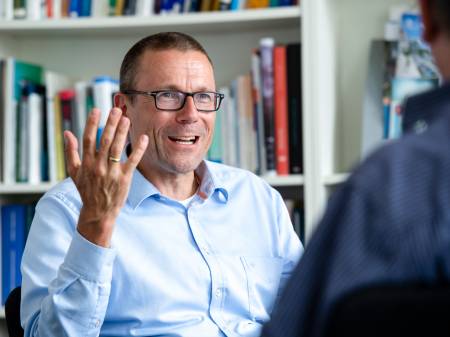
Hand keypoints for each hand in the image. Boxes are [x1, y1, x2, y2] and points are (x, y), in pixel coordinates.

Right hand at [64, 107, 147, 246]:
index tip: (96, 109)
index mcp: (86, 163)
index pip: (88, 139)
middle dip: (110, 124)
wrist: (98, 212)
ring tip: (127, 119)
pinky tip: (143, 138)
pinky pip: (132, 161)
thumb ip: (71, 152)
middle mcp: (98, 166)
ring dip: (123, 133)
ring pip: (117, 149)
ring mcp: (111, 172)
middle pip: (104, 140)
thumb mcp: (74, 172)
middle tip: (116, 109)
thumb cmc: (86, 190)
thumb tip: (67, 132)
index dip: (92, 123)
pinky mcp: (124, 179)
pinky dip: (138, 149)